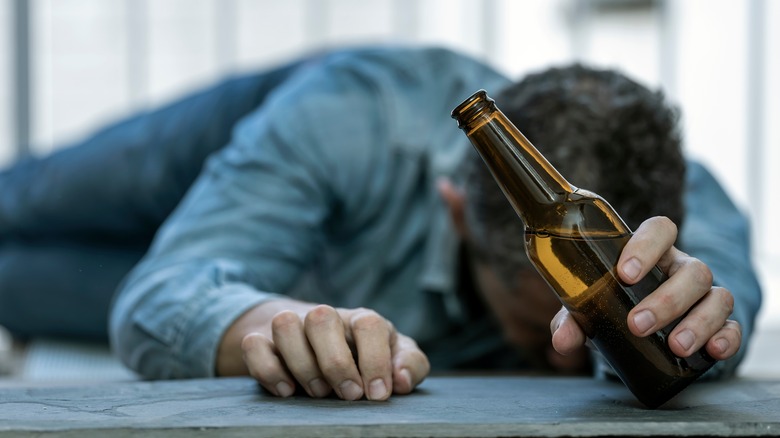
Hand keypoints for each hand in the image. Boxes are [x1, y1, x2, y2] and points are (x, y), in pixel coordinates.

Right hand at [217, 299, 429, 400]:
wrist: (315, 344)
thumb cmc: (364, 357)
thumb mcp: (393, 358)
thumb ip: (410, 365)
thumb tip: (401, 381)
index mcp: (361, 321)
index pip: (369, 325)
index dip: (375, 360)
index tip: (377, 394)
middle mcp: (325, 318)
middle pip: (321, 318)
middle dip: (335, 363)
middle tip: (348, 396)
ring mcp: (291, 326)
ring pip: (285, 325)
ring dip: (302, 364)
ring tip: (318, 393)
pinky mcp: (262, 341)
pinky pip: (254, 345)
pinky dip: (268, 370)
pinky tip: (287, 392)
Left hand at [551, 216, 740, 360]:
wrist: (639, 333)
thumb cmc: (615, 308)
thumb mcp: (593, 311)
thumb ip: (575, 320)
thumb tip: (562, 341)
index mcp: (651, 254)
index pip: (659, 230)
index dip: (646, 246)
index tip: (625, 274)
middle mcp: (682, 269)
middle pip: (692, 270)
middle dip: (667, 299)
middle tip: (638, 324)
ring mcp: (705, 295)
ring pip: (717, 296)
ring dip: (698, 322)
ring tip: (675, 346)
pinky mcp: (720, 323)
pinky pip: (733, 325)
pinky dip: (727, 338)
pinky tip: (712, 351)